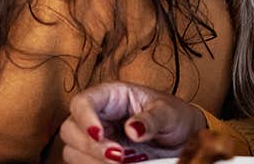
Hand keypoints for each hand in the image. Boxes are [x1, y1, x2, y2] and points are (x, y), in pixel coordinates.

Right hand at [59, 82, 206, 163]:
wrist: (182, 138)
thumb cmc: (174, 117)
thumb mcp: (169, 113)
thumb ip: (152, 119)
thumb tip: (133, 129)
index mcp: (112, 96)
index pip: (82, 101)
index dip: (84, 117)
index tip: (99, 134)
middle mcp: (98, 116)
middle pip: (70, 129)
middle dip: (90, 146)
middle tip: (118, 156)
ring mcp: (96, 137)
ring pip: (72, 150)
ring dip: (92, 160)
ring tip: (123, 163)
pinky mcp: (97, 156)